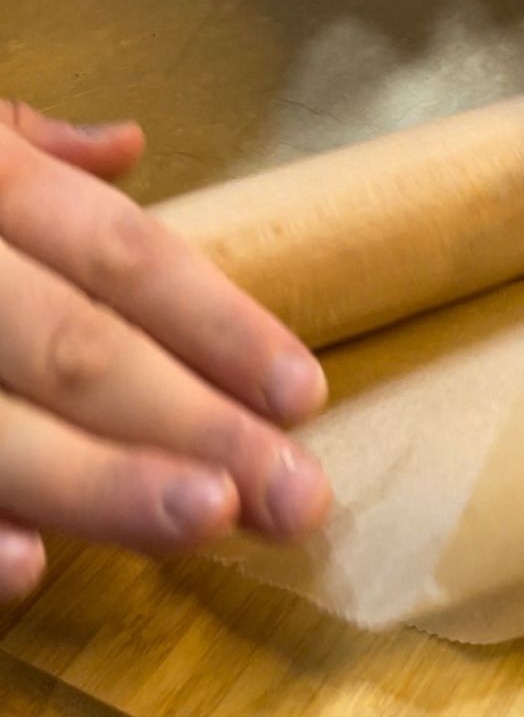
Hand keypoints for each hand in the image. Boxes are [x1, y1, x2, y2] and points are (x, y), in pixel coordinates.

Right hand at [0, 103, 331, 599]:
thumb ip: (21, 141)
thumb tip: (124, 144)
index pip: (124, 256)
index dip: (218, 325)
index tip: (304, 395)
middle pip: (77, 346)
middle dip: (190, 424)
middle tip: (295, 495)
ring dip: (96, 483)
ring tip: (205, 526)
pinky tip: (24, 575)